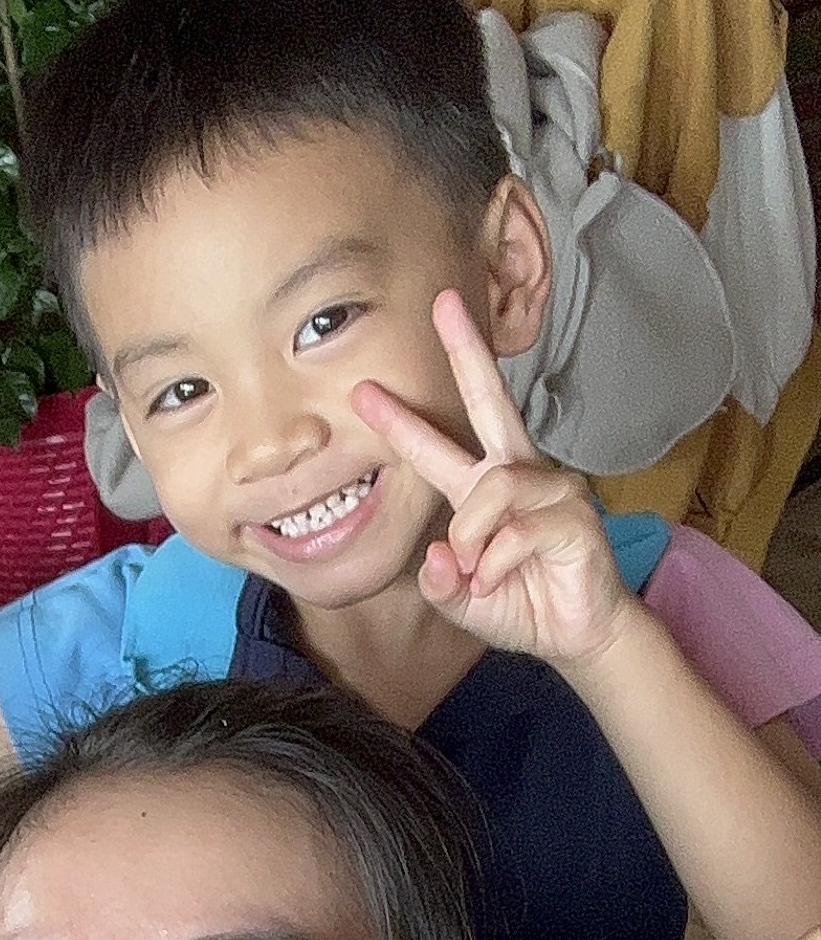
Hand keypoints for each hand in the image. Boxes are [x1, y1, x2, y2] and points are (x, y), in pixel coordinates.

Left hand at [354, 294, 631, 665]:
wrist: (576, 635)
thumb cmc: (522, 606)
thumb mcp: (461, 601)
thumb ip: (439, 582)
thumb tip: (438, 552)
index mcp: (483, 489)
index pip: (438, 445)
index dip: (401, 420)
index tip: (363, 391)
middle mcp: (518, 474)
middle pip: (490, 400)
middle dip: (466, 351)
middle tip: (442, 304)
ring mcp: (551, 488)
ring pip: (492, 488)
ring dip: (471, 537)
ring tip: (477, 572)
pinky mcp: (574, 513)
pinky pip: (515, 530)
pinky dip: (497, 563)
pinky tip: (502, 580)